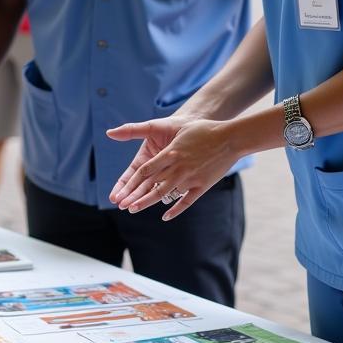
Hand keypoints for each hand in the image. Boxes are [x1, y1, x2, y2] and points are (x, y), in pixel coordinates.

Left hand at [106, 115, 239, 219]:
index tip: (120, 191)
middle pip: (151, 185)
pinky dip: (175, 209)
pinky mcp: (202, 185)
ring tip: (134, 209)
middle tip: (122, 205)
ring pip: (165, 194)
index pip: (145, 170)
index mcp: (171, 153)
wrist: (230, 138)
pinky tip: (165, 216)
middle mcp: (178, 167)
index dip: (131, 182)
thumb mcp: (175, 126)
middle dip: (135, 196)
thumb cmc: (202, 129)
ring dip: (148, 202)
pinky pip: (187, 201)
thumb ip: (142, 129)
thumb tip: (112, 131)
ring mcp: (191, 178)